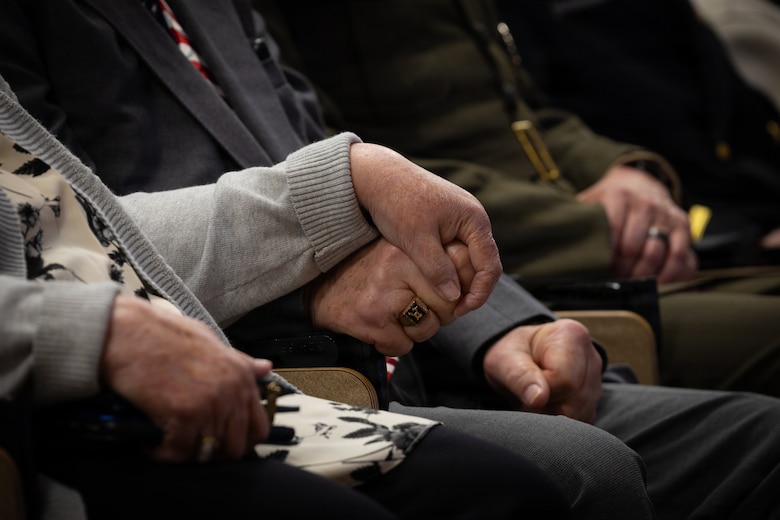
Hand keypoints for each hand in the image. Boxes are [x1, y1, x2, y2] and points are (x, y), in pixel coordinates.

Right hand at [100, 294, 270, 461]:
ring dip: (185, 453)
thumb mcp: (210, 342)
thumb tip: (265, 368)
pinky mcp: (184, 415)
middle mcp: (232, 391)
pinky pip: (180, 452)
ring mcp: (210, 404)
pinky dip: (162, 453)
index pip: (258, 428)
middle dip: (212, 452)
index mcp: (241, 375)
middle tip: (190, 444)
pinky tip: (151, 442)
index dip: (240, 441)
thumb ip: (240, 361)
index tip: (220, 442)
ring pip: (207, 452)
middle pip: (235, 447)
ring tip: (167, 441)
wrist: (128, 332)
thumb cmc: (163, 335)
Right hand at [307, 239, 475, 355]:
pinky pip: (404, 345)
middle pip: (448, 306)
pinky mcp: (372, 321)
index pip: (457, 273)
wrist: (319, 290)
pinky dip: (394, 344)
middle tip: (417, 312)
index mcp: (407, 249)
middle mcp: (397, 267)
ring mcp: (384, 296)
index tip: (448, 297)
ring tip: (395, 318)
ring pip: (428, 329)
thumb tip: (474, 280)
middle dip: (437, 316)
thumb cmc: (365, 273)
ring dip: (415, 332)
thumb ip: (429, 261)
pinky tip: (379, 330)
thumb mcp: (395, 254)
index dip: (457, 292)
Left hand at [349, 143, 501, 315]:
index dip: (478, 293)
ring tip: (441, 299)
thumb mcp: (416, 239)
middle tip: (450, 310)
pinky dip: (449, 268)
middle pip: (483, 264)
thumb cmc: (397, 202)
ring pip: (469, 259)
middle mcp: (474, 219)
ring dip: (459, 279)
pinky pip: (457, 251)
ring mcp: (462, 220)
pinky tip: (434, 280)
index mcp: (474, 220)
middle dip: (469, 289)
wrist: (378, 175)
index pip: (490, 266)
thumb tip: (454, 298)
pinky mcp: (447, 222)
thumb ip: (437, 269)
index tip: (459, 311)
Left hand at [482, 319, 602, 422]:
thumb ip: (519, 376)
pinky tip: (546, 406)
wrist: (519, 358)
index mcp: (571, 336)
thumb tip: (538, 399)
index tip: (524, 384)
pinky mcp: (594, 402)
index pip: (564, 380)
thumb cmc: (511, 355)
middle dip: (545, 406)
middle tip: (526, 394)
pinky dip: (559, 420)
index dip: (540, 390)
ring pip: (579, 415)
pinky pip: (581, 421)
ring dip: (551, 415)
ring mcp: (596, 381)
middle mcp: (591, 357)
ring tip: (535, 398)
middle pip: (574, 401)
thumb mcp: (505, 359)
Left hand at [577, 165, 696, 282]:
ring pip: (656, 252)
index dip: (606, 255)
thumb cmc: (608, 202)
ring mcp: (665, 213)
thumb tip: (554, 235)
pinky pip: (681, 254)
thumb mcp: (590, 202)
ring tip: (631, 284)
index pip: (612, 229)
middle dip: (622, 269)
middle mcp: (644, 202)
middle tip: (615, 281)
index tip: (600, 269)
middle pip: (634, 246)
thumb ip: (577, 218)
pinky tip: (657, 284)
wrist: (639, 183)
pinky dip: (670, 273)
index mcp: (618, 195)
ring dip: (642, 275)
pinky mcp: (682, 224)